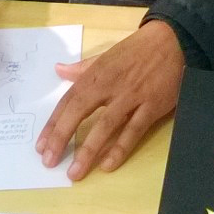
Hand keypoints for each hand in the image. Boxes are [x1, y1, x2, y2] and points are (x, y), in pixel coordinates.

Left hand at [36, 20, 184, 181]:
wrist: (172, 40)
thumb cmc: (136, 50)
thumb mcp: (106, 55)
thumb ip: (82, 67)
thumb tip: (58, 70)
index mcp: (96, 73)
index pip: (69, 100)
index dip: (54, 123)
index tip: (41, 145)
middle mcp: (110, 85)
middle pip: (80, 112)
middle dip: (62, 137)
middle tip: (49, 161)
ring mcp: (131, 96)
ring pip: (106, 125)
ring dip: (88, 150)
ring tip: (74, 173)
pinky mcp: (152, 106)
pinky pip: (134, 130)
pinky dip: (120, 148)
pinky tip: (107, 165)